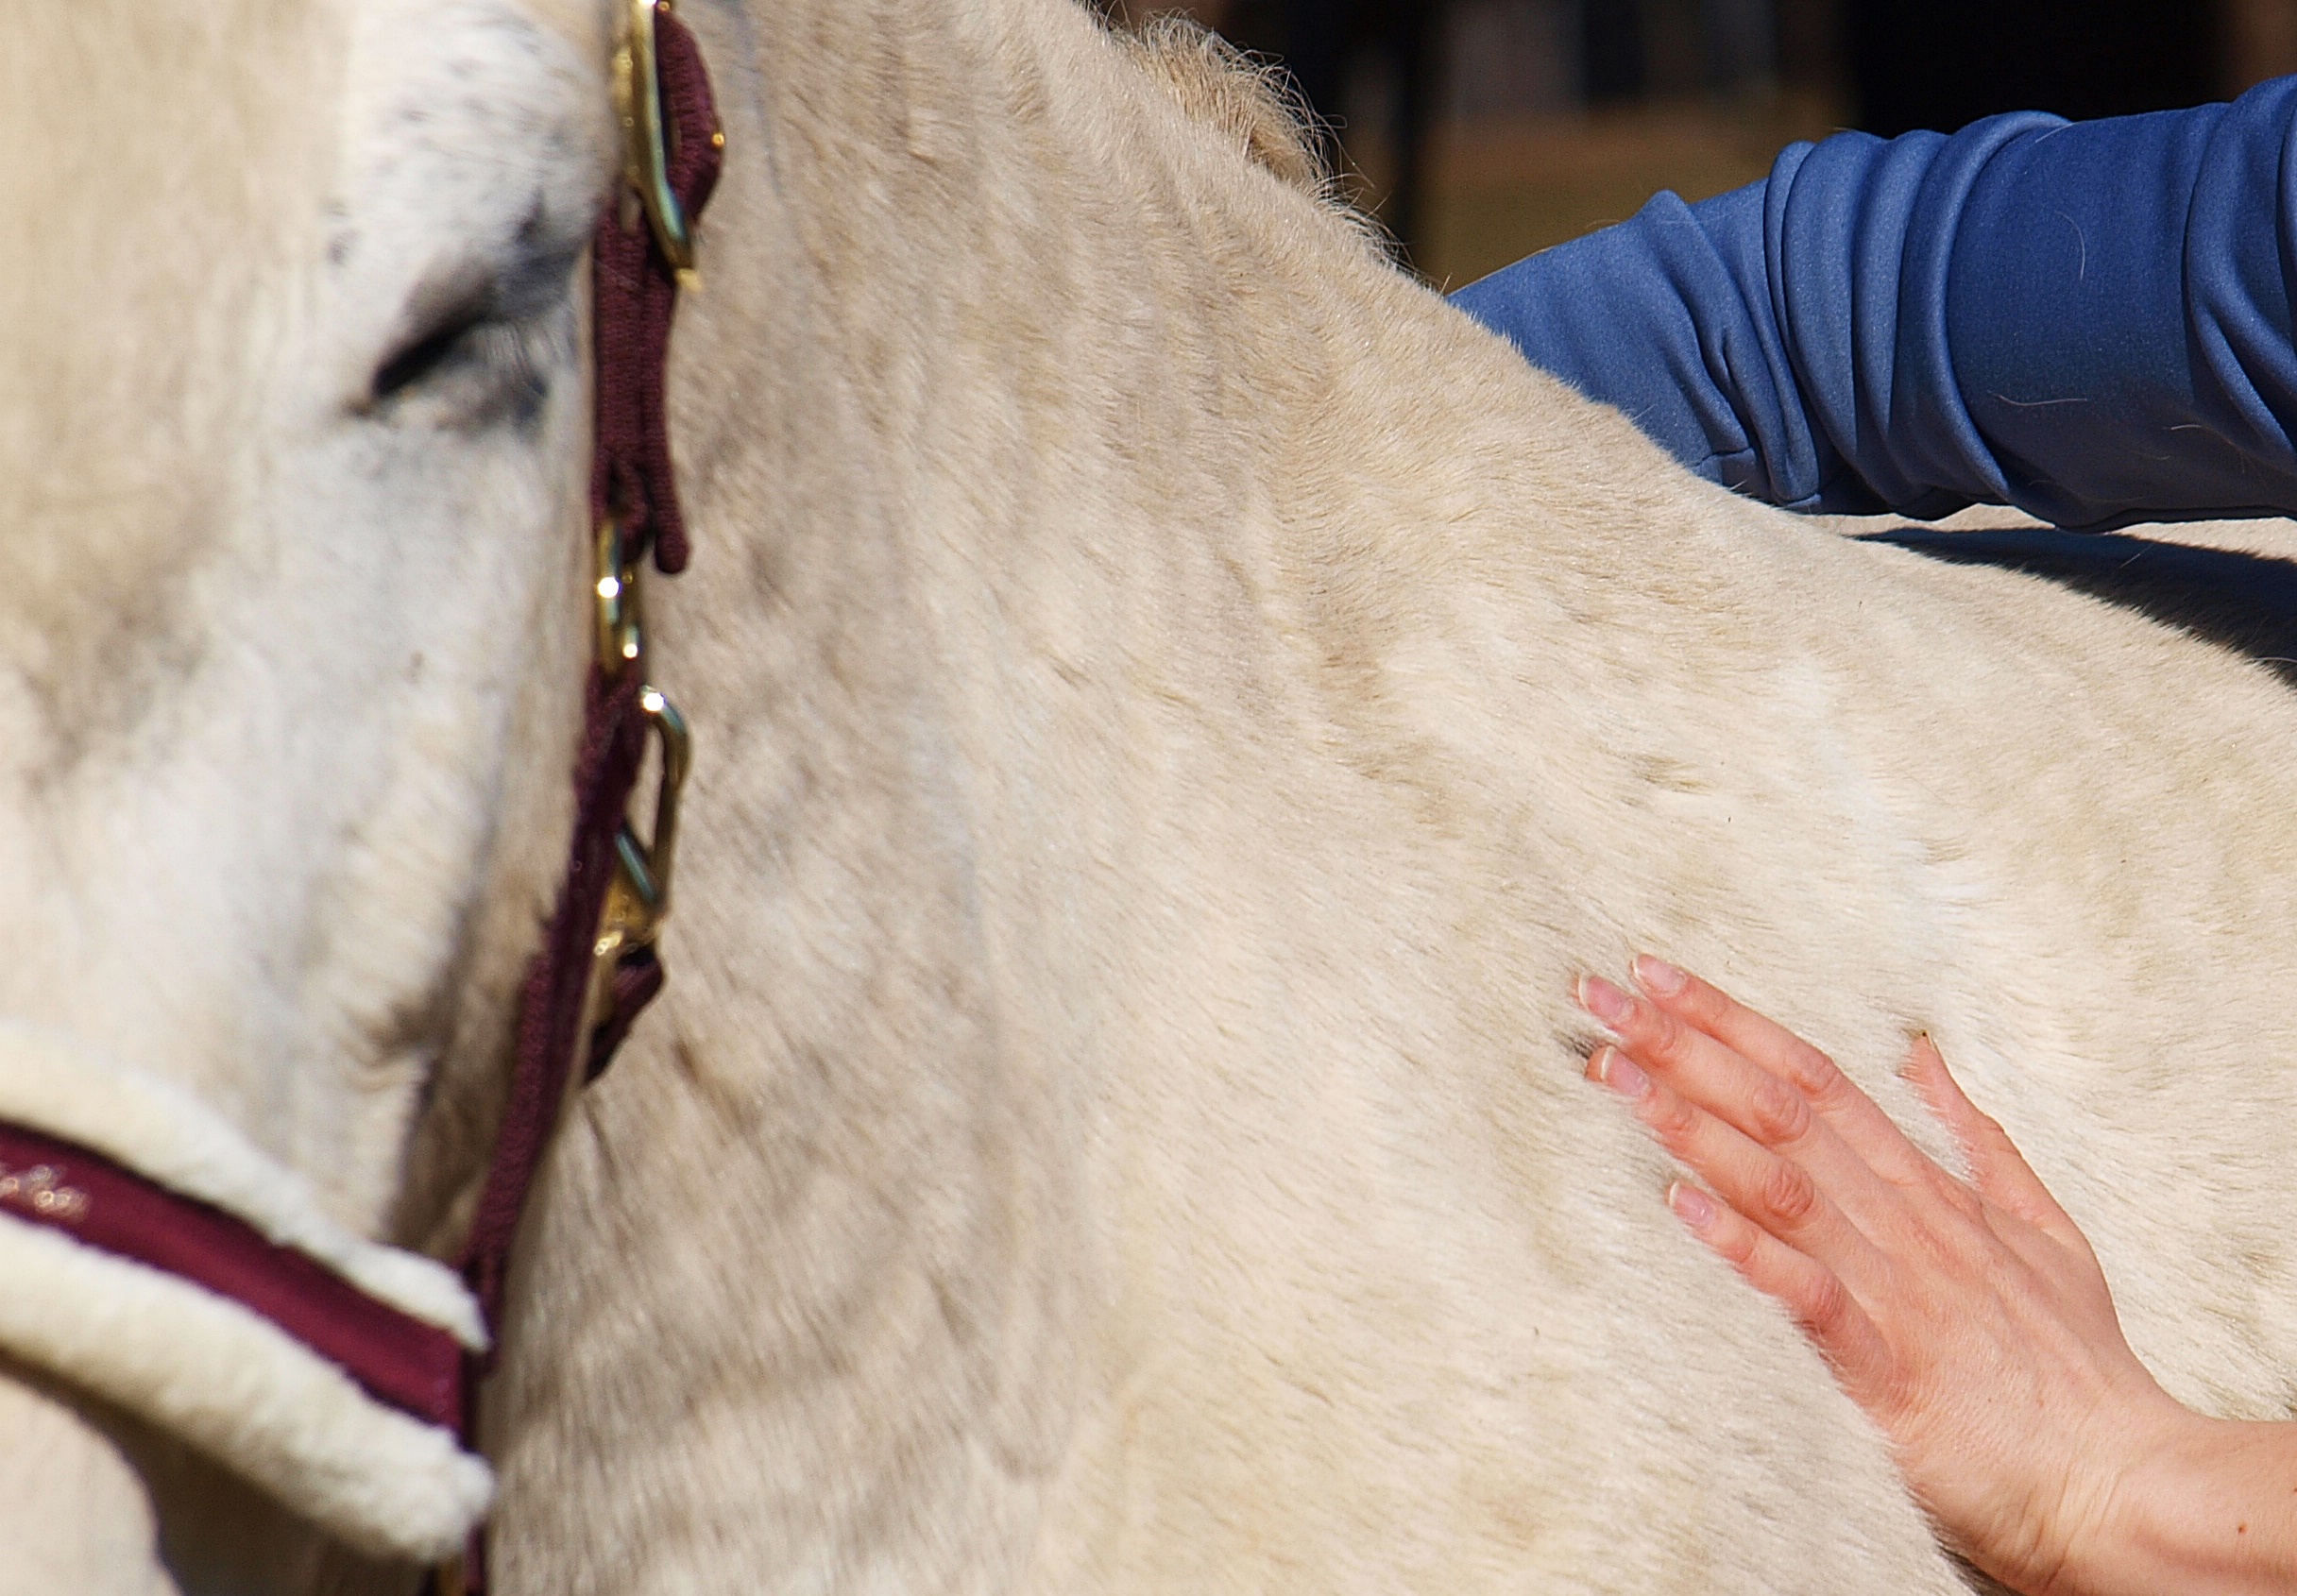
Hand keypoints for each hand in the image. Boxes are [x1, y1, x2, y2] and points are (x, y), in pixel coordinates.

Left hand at [1574, 958, 2195, 1595]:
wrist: (2120, 1481)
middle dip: (1684, 1047)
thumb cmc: (2074, 1367)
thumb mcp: (2039, 1227)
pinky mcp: (1887, 1367)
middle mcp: (1902, 1221)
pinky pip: (1804, 1292)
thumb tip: (1925, 1056)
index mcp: (1927, 1188)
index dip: (1733, 1023)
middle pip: (1778, 1110)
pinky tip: (1675, 1203)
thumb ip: (1975, 1137)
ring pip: (1778, 1181)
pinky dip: (1741, 1245)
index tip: (1659, 976)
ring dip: (1689, 1123)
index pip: (1814, 1078)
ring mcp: (1894, 1288)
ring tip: (1614, 1075)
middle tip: (1600, 996)